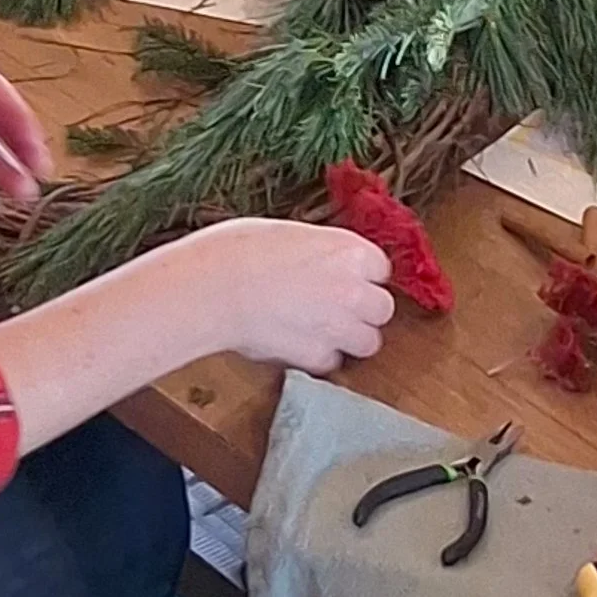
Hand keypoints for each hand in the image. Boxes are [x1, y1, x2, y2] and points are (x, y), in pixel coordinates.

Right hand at [187, 217, 396, 373]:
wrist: (214, 288)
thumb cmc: (237, 251)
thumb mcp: (287, 234)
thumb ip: (317, 252)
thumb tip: (317, 263)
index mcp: (349, 251)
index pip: (380, 268)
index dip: (361, 274)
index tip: (346, 277)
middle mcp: (354, 290)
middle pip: (382, 308)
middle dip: (362, 309)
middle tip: (335, 305)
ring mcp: (340, 327)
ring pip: (369, 342)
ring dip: (349, 338)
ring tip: (320, 329)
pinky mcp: (318, 357)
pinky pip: (331, 362)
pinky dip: (317, 357)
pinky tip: (295, 343)